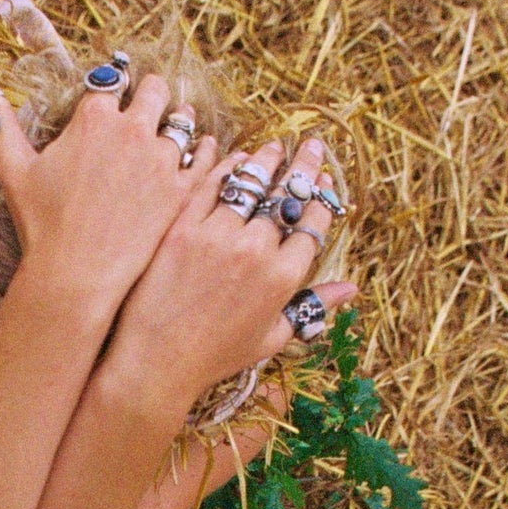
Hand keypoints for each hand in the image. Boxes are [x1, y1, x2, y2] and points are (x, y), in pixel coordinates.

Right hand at [0, 63, 203, 322]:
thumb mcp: (14, 168)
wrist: (76, 276)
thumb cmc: (41, 225)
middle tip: (147, 111)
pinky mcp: (183, 188)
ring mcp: (163, 158)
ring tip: (172, 135)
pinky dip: (202, 153)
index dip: (113, 92)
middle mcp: (133, 129)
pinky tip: (196, 161)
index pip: (112, 83)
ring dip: (178, 123)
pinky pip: (204, 155)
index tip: (113, 102)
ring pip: (184, 120)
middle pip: (155, 90)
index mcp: (94, 117)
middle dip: (151, 97)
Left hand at [106, 133, 358, 421]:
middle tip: (311, 147)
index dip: (322, 197)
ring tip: (275, 149)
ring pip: (251, 182)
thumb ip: (311, 306)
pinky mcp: (182, 228)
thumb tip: (351, 288)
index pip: (313, 221)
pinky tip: (233, 160)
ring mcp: (217, 236)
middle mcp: (256, 251)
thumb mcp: (271, 337)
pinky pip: (210, 184)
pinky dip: (226, 167)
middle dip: (304, 167)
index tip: (324, 180)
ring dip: (268, 160)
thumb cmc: (216, 355)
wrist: (156, 361)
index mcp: (283, 277)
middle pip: (287, 195)